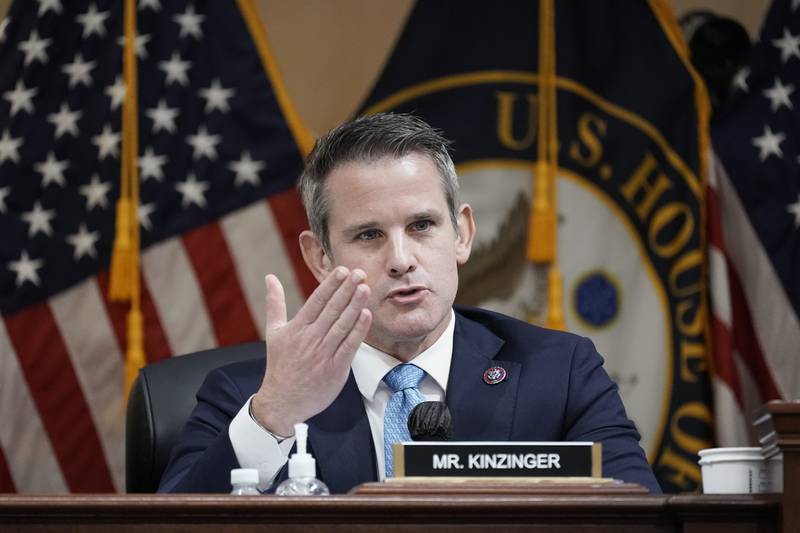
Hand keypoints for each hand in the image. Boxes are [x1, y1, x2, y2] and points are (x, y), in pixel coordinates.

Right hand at [251, 267, 371, 435]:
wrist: (282, 402)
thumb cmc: (279, 365)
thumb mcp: (273, 332)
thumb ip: (275, 303)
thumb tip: (270, 277)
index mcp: (296, 328)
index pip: (316, 301)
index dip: (330, 284)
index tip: (343, 270)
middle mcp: (310, 339)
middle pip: (332, 309)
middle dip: (346, 290)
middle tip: (360, 273)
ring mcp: (323, 354)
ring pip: (342, 325)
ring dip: (355, 306)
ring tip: (365, 289)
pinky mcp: (335, 369)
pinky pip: (349, 346)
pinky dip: (358, 330)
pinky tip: (366, 315)